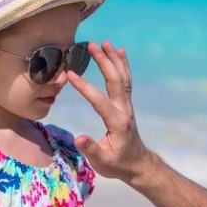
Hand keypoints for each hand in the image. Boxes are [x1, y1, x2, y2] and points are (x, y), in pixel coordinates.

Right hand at [66, 41, 152, 182]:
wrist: (136, 164)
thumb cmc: (117, 164)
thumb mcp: (102, 162)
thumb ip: (91, 149)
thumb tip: (79, 139)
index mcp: (117, 122)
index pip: (99, 101)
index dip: (84, 87)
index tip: (70, 74)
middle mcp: (124, 110)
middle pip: (115, 81)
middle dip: (104, 62)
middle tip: (92, 44)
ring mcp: (127, 106)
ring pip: (122, 77)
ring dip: (114, 59)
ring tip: (105, 42)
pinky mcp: (126, 104)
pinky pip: (126, 80)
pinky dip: (123, 65)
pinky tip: (119, 52)